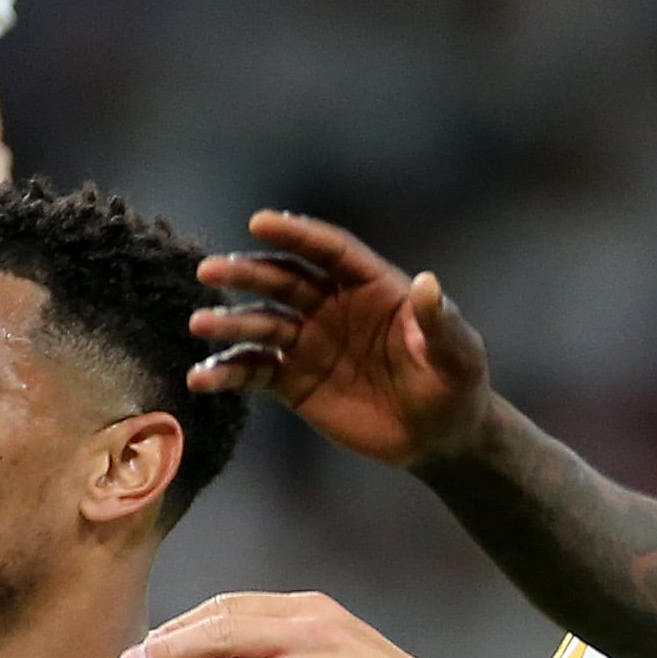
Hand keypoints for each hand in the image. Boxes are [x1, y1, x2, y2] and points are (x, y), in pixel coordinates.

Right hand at [185, 212, 495, 469]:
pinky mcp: (294, 381)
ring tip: (200, 325)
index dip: (297, 235)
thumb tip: (428, 284)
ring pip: (261, 324)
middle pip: (284, 280)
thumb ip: (438, 321)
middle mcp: (332, 306)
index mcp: (371, 286)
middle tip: (211, 272)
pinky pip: (254, 372)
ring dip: (230, 323)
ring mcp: (309, 342)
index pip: (329, 251)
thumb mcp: (457, 353)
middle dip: (247, 274)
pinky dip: (227, 373)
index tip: (260, 221)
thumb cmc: (456, 384)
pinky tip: (201, 379)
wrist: (440, 436)